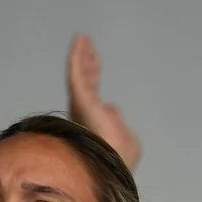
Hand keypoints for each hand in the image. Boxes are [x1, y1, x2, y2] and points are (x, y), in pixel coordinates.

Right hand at [67, 34, 141, 169]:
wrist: (113, 163)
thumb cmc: (120, 158)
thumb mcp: (125, 137)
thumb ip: (117, 120)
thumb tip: (111, 106)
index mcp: (95, 120)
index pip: (93, 93)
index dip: (94, 75)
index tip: (96, 59)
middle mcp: (85, 111)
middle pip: (86, 81)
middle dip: (87, 63)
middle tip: (88, 44)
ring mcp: (82, 105)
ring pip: (80, 75)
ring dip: (81, 56)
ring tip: (83, 38)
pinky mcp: (81, 99)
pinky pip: (77, 75)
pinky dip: (77, 57)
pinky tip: (79, 42)